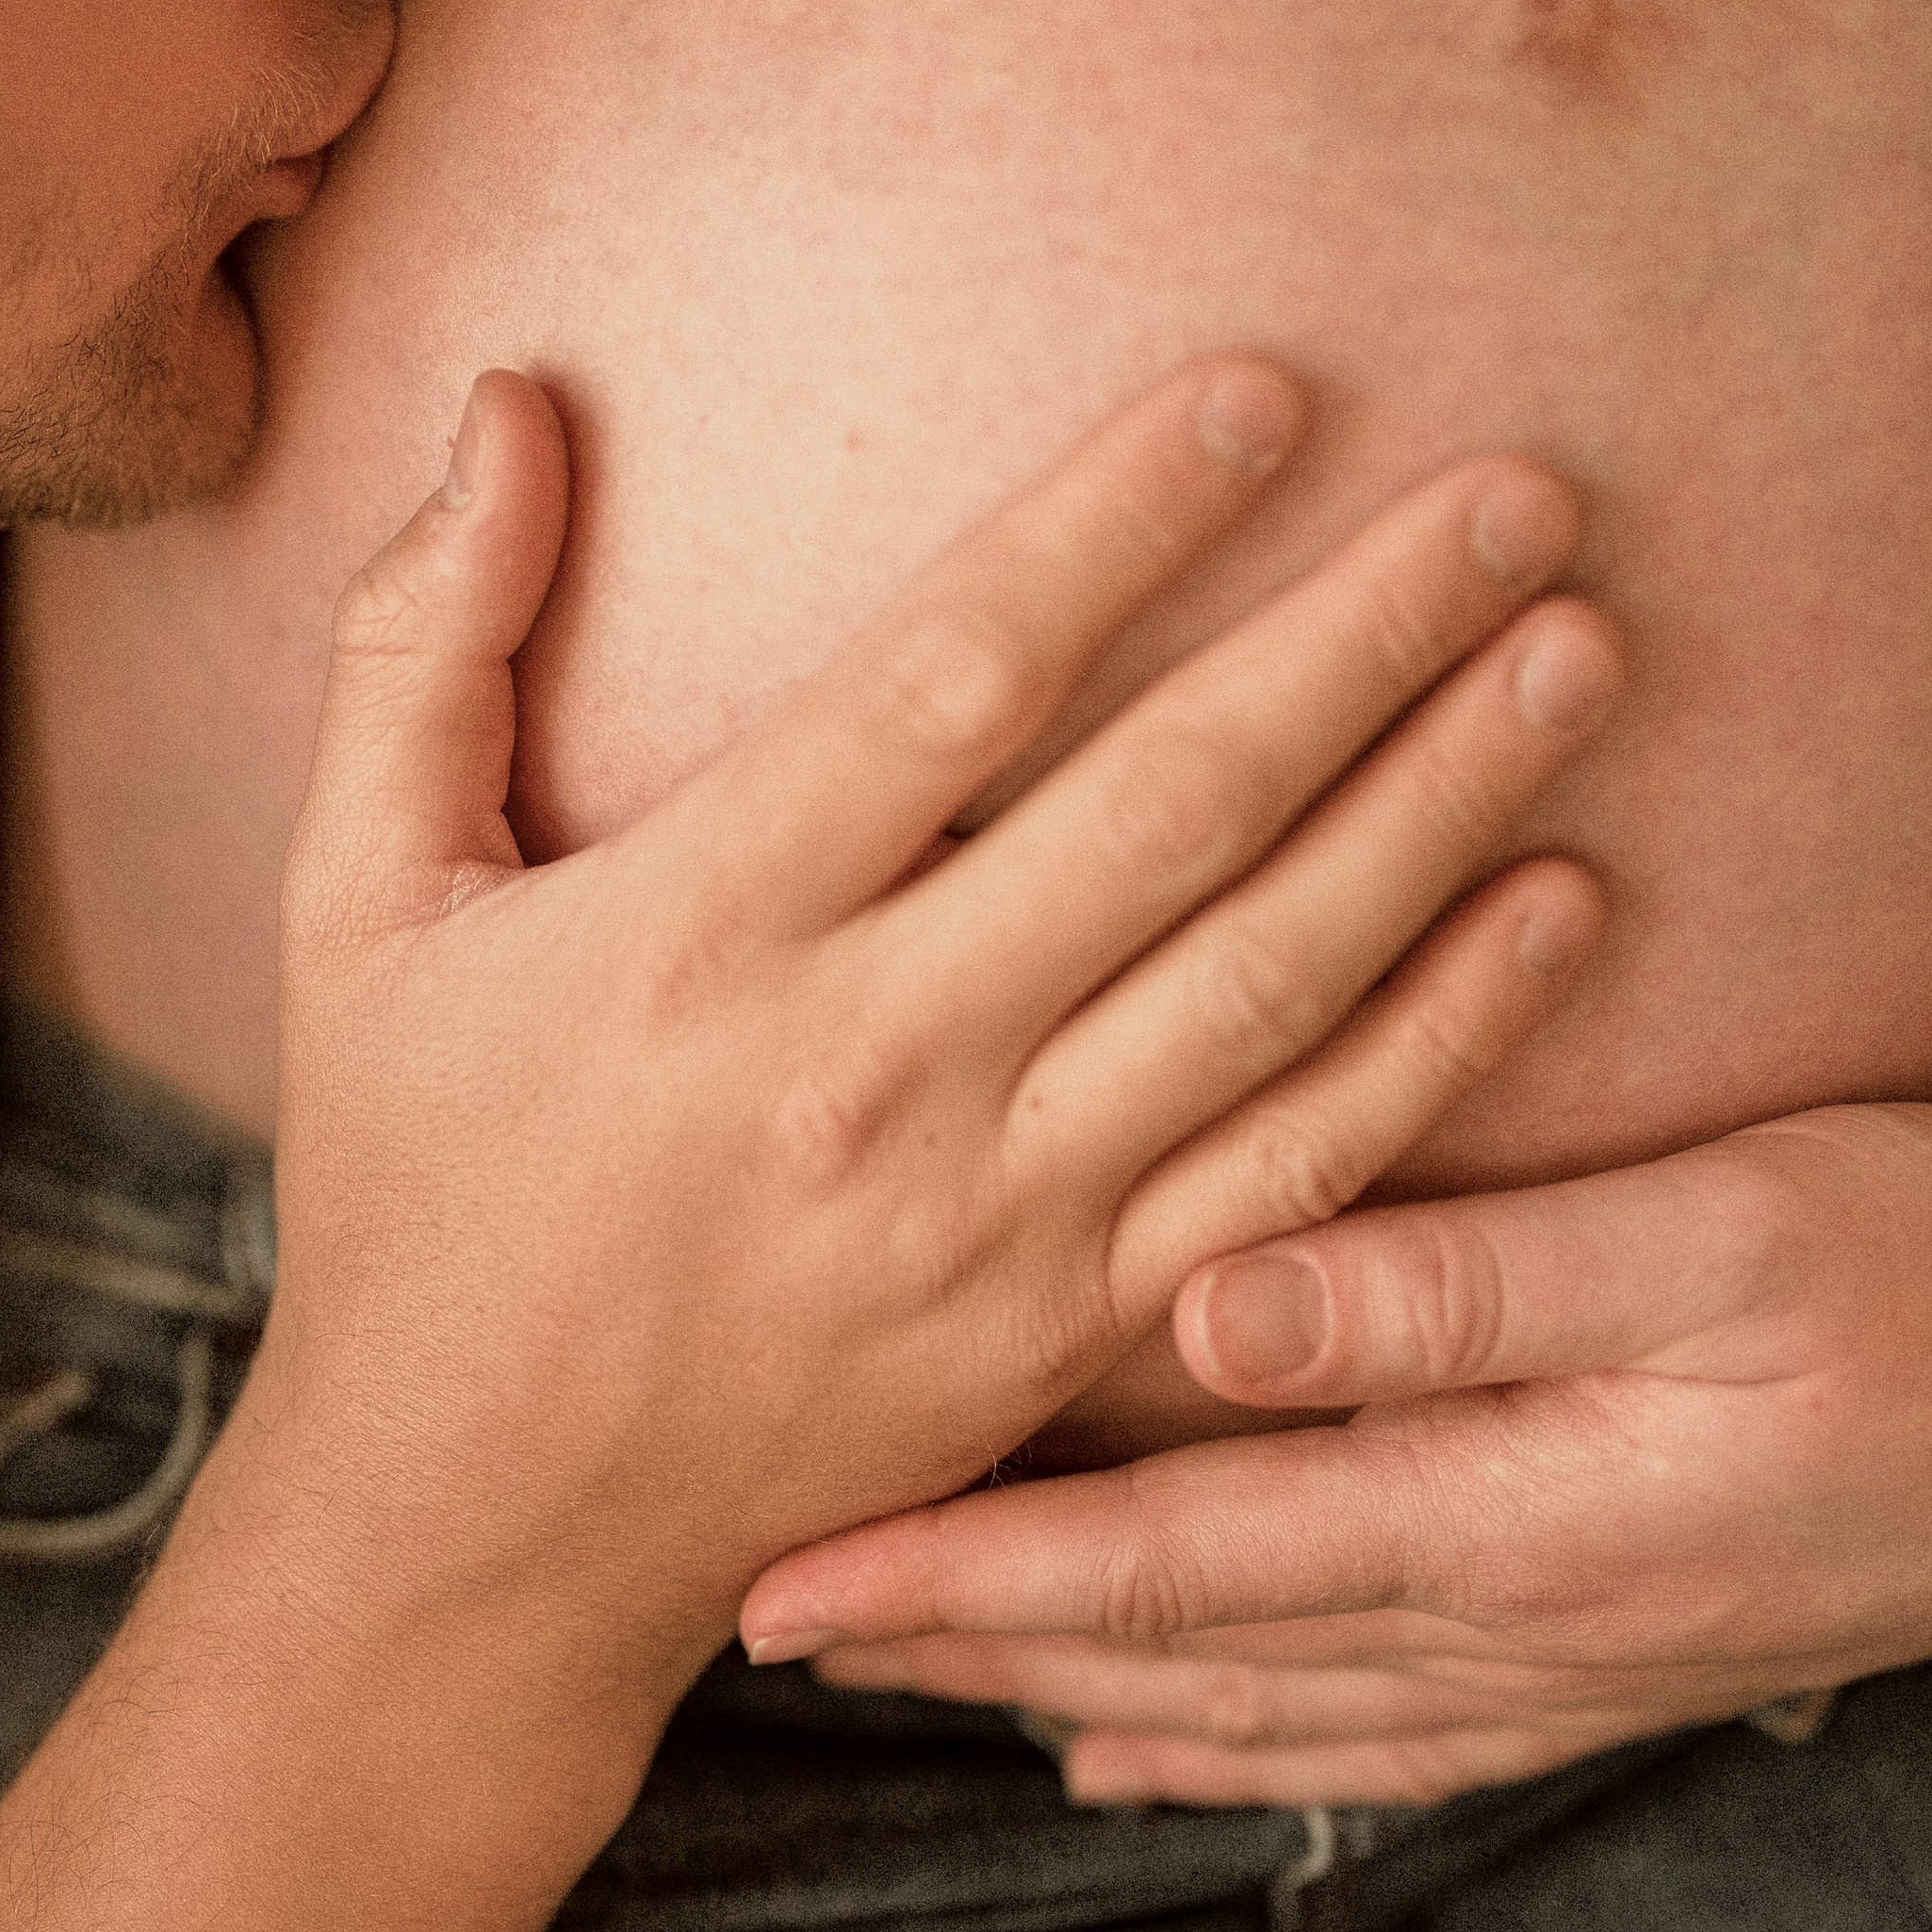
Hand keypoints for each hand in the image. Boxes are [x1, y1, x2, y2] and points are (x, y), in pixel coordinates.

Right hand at [223, 353, 1616, 1726]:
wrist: (473, 1538)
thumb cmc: (412, 1193)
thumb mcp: (353, 909)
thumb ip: (421, 646)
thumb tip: (507, 401)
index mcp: (696, 934)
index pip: (952, 679)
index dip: (1122, 522)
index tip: (1270, 393)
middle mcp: (865, 1068)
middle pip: (1169, 809)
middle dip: (1363, 633)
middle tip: (1522, 491)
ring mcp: (988, 1216)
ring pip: (1270, 980)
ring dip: (1442, 808)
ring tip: (1578, 652)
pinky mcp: (1065, 1330)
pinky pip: (1294, 1172)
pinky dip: (1440, 1042)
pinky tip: (1555, 911)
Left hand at [740, 1103, 1931, 1802]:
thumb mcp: (1729, 1244)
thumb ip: (1466, 1286)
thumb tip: (1207, 1310)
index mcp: (1496, 1518)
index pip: (1156, 1566)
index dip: (952, 1577)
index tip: (776, 1580)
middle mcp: (1493, 1627)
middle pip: (1158, 1654)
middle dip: (949, 1646)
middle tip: (756, 1628)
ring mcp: (1545, 1669)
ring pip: (1231, 1705)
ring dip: (1047, 1689)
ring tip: (890, 1672)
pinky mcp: (1594, 1665)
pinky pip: (1351, 1735)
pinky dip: (1212, 1745)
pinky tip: (1120, 1754)